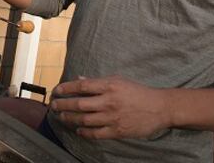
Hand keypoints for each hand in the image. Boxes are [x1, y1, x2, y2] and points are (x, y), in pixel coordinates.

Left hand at [50, 76, 171, 139]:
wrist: (159, 108)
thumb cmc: (138, 92)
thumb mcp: (119, 80)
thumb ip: (98, 81)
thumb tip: (79, 79)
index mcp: (109, 86)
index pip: (81, 86)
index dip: (66, 88)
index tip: (57, 90)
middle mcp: (109, 101)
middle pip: (79, 104)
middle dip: (63, 105)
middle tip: (54, 106)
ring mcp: (112, 117)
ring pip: (84, 120)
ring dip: (70, 119)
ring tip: (62, 117)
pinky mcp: (117, 131)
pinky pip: (95, 133)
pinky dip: (84, 132)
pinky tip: (78, 130)